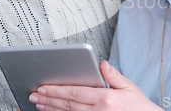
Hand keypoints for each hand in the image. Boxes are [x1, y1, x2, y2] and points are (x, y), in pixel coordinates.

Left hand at [29, 60, 161, 110]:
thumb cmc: (137, 104)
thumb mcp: (128, 85)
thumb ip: (112, 75)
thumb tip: (101, 63)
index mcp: (106, 98)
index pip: (76, 93)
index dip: (57, 90)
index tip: (44, 87)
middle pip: (68, 104)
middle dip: (49, 98)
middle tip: (34, 94)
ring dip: (51, 109)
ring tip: (37, 103)